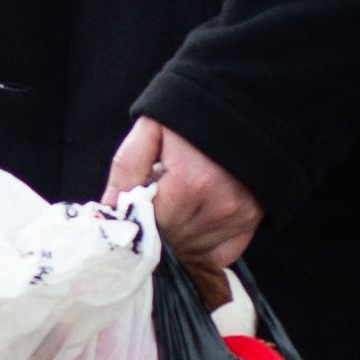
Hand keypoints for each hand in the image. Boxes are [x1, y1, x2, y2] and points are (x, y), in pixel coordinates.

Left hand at [107, 118, 262, 273]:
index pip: (150, 227)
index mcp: (189, 183)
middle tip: (151, 211)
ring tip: (172, 214)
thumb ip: (127, 169)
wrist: (244, 102)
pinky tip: (189, 230)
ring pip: (191, 253)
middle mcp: (217, 206)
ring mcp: (237, 217)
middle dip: (154, 234)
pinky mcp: (251, 222)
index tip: (131, 212)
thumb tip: (109, 210)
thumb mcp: (151, 129)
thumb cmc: (192, 114)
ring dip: (175, 243)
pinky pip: (216, 257)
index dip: (135, 223)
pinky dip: (199, 251)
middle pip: (171, 244)